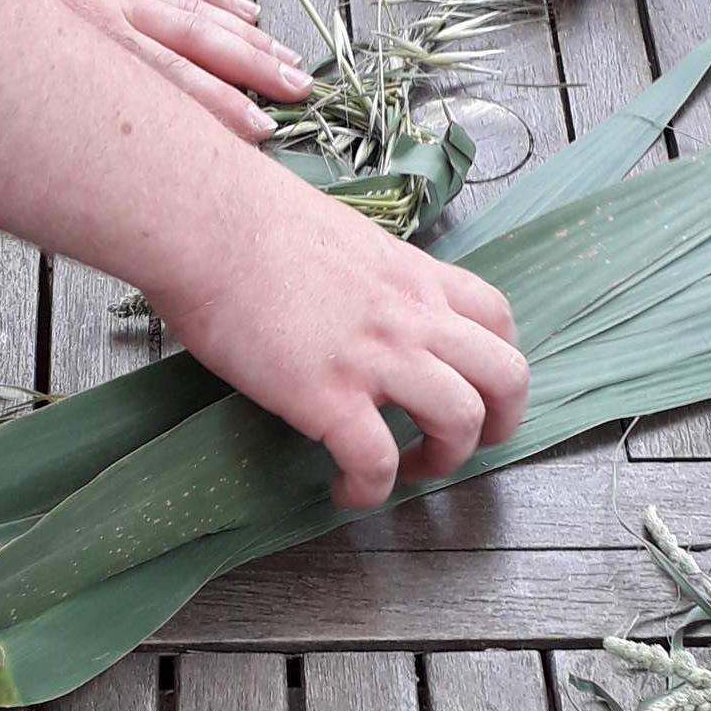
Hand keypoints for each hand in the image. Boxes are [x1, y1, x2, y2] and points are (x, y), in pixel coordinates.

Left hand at [17, 0, 312, 142]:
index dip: (220, 112)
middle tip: (298, 94)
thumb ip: (58, 129)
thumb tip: (100, 175)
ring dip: (246, 38)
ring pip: (193, 12)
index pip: (172, 87)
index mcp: (88, 52)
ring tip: (288, 61)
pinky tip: (245, 13)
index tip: (261, 135)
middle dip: (252, 72)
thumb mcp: (2, 102)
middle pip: (197, 46)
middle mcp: (109, 15)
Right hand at [153, 167, 526, 506]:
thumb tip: (349, 301)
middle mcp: (412, 316)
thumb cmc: (248, 220)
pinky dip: (370, 491)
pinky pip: (378, 463)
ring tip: (406, 471)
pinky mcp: (329, 396)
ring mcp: (377, 357)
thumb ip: (366, 277)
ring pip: (462, 422)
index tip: (473, 389)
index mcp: (414, 275)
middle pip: (506, 376)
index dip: (496, 364)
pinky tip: (343, 489)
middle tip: (458, 446)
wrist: (205, 221)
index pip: (496, 318)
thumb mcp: (340, 237)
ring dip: (445, 461)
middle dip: (499, 425)